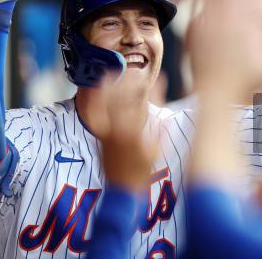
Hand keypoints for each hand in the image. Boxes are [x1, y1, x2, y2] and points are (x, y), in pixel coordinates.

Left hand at [99, 73, 158, 191]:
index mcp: (136, 134)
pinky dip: (93, 103)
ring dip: (107, 88)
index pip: (144, 105)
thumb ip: (161, 130)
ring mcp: (107, 133)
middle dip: (128, 83)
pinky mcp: (99, 136)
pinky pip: (94, 116)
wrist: (123, 188)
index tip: (161, 78)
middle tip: (134, 73)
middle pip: (122, 100)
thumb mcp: (156, 150)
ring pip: (105, 106)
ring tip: (110, 74)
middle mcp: (120, 131)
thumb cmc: (142, 171)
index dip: (152, 90)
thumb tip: (168, 114)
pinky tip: (93, 92)